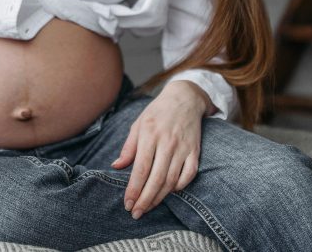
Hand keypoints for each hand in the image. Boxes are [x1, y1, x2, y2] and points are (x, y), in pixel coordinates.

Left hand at [111, 80, 212, 219]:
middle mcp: (167, 143)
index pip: (141, 169)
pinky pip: (189, 174)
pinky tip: (170, 192)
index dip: (134, 189)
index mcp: (149, 135)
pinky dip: (180, 186)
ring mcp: (183, 148)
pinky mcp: (195, 151)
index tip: (128, 204)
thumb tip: (116, 166)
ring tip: (149, 207)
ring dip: (160, 197)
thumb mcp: (138, 125)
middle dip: (145, 200)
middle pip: (156, 178)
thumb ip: (128, 147)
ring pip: (171, 180)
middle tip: (136, 213)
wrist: (185, 98)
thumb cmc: (157, 113)